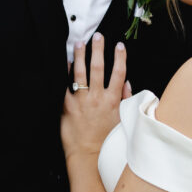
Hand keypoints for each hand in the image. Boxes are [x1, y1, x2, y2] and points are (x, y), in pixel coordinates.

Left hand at [61, 33, 129, 158]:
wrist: (89, 156)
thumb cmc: (106, 141)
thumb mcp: (123, 120)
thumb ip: (126, 100)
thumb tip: (127, 83)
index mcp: (113, 101)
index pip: (118, 73)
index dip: (120, 57)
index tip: (120, 46)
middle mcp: (98, 98)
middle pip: (99, 67)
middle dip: (99, 49)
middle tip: (98, 36)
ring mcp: (82, 101)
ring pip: (81, 73)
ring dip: (81, 55)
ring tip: (80, 43)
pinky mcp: (68, 107)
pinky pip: (66, 86)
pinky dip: (65, 73)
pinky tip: (65, 63)